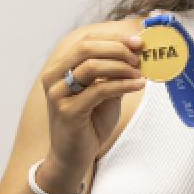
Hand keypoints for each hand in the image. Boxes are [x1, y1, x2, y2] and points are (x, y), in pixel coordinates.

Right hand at [41, 29, 145, 176]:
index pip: (87, 40)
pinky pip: (100, 90)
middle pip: (86, 48)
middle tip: (139, 56)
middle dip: (118, 48)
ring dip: (121, 66)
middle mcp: (54, 76)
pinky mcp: (67, 111)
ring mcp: (58, 93)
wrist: (74, 155)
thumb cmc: (90, 122)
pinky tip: (138, 85)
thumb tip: (139, 54)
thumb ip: (116, 73)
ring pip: (91, 66)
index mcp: (60, 67)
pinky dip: (123, 84)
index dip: (114, 38)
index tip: (138, 41)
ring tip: (140, 73)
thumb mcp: (105, 92)